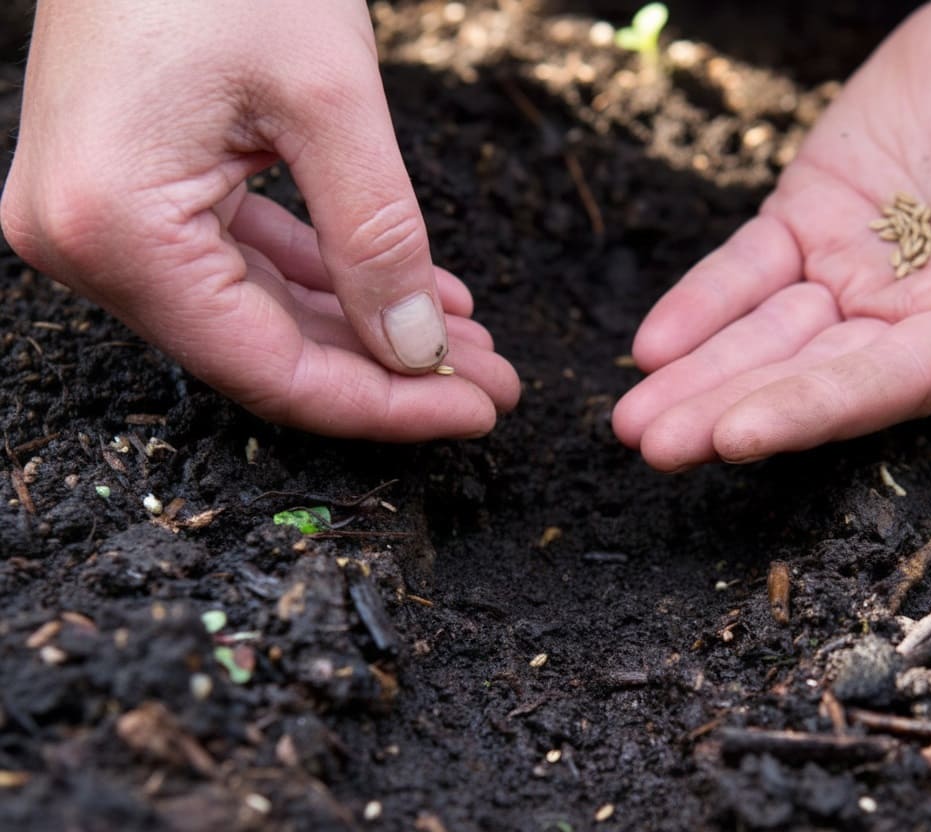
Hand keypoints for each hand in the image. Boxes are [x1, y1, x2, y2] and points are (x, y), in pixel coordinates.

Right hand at [0, 0, 519, 439]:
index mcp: (118, 227)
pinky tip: (410, 292)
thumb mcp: (329, 99)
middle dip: (391, 370)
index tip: (479, 410)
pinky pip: (241, 261)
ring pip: (263, 313)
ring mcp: (103, 218)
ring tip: (465, 340)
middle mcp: (89, 242)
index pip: (271, 369)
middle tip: (491, 380)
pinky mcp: (130, 191)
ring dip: (368, 328)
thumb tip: (417, 352)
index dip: (385, 405)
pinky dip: (328, 278)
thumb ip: (378, 238)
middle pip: (267, 351)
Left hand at [613, 1, 930, 470]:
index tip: (737, 437)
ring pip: (765, 336)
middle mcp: (906, 317)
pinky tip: (653, 346)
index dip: (811, 410)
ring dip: (699, 377)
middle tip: (655, 446)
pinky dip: (700, 306)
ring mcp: (849, 273)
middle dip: (729, 412)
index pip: (885, 383)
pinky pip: (745, 271)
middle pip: (808, 375)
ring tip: (631, 423)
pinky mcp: (805, 223)